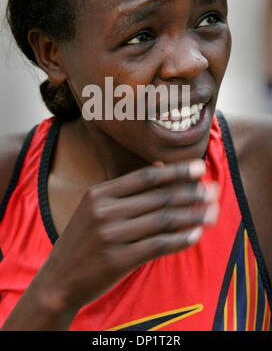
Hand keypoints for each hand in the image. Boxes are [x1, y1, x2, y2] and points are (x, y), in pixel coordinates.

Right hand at [37, 159, 218, 311]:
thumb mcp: (95, 209)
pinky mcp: (117, 260)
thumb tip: (162, 169)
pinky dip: (180, 240)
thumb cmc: (84, 240)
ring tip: (212, 213)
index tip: (199, 167)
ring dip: (192, 216)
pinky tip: (195, 235)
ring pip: (162, 220)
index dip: (175, 171)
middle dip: (191, 192)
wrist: (59, 278)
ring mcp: (110, 236)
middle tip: (213, 190)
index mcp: (99, 193)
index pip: (145, 177)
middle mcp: (104, 211)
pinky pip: (158, 246)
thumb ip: (125, 192)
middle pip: (158, 197)